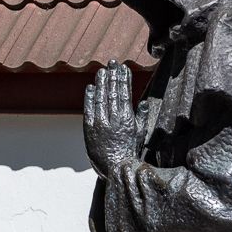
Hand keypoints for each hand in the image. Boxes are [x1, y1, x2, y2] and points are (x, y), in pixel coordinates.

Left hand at [83, 61, 136, 176]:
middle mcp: (114, 120)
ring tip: (102, 71)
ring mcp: (100, 124)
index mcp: (128, 119)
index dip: (124, 79)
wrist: (115, 168)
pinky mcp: (89, 130)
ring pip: (100, 98)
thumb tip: (143, 102)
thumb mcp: (141, 135)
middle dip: (113, 76)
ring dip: (101, 83)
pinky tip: (90, 87)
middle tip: (112, 63)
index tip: (123, 67)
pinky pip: (89, 110)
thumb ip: (142, 117)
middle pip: (112, 92)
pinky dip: (89, 98)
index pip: (125, 93)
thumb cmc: (130, 152)